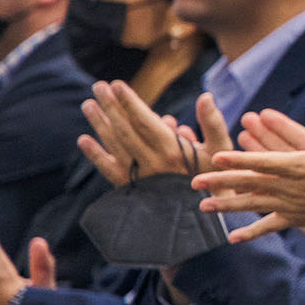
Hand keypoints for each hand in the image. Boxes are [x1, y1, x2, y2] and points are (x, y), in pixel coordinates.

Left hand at [80, 87, 230, 185]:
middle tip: (98, 86)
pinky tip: (84, 140)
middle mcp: (153, 164)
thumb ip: (212, 122)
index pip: (145, 121)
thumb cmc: (218, 180)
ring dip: (99, 125)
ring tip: (88, 104)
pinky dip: (95, 155)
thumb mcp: (221, 150)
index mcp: (174, 151)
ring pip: (114, 147)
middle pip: (125, 130)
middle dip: (110, 107)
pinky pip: (109, 170)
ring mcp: (140, 178)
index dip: (130, 102)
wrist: (205, 220)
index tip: (116, 84)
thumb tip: (204, 96)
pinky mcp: (132, 190)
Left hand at [193, 105, 304, 242]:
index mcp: (299, 167)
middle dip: (221, 182)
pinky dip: (250, 232)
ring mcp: (289, 205)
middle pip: (249, 184)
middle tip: (194, 181)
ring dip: (226, 205)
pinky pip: (268, 227)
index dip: (238, 160)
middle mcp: (289, 188)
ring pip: (252, 205)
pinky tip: (232, 237)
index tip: (216, 158)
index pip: (262, 162)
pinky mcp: (294, 219)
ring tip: (203, 206)